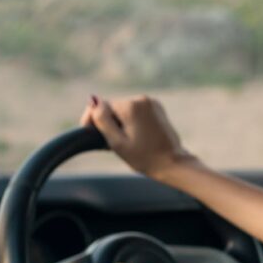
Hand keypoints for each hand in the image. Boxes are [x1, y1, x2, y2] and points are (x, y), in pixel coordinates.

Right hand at [79, 95, 196, 178]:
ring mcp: (152, 103)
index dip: (93, 120)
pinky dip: (132, 122)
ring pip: (124, 110)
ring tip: (125, 142)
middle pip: (114, 108)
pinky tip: (135, 137)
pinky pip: (136, 111)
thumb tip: (93, 100)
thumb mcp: (117, 142)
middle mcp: (142, 99)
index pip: (102, 107)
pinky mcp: (158, 108)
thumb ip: (102, 121)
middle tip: (110, 144)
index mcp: (132, 106)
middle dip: (110, 123)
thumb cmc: (144, 157)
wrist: (172, 163)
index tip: (89, 133)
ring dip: (120, 123)